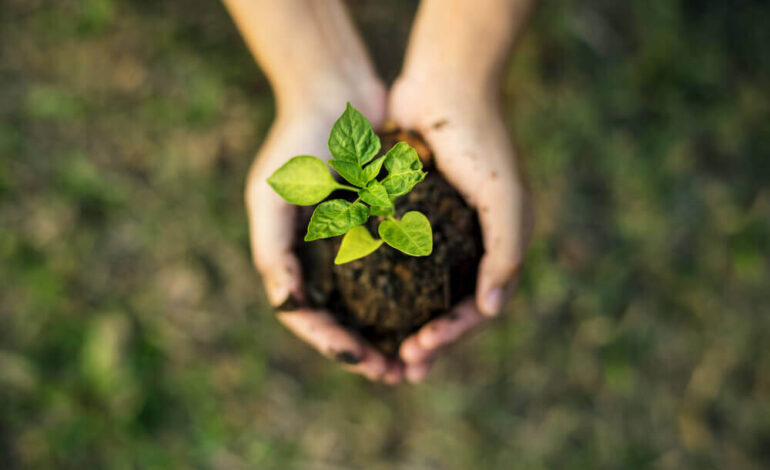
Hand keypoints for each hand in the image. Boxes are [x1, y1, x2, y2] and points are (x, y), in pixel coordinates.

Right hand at [245, 88, 404, 383]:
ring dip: (393, 334)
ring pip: (375, 304)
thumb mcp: (272, 195)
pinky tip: (434, 313)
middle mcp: (323, 258)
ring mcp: (355, 244)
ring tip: (419, 357)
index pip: (308, 317)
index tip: (365, 361)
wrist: (336, 92)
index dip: (334, 345)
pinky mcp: (385, 226)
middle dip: (368, 352)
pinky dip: (412, 296)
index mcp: (292, 258)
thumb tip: (287, 304)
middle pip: (344, 320)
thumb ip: (273, 252)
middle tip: (398, 375)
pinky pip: (400, 270)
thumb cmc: (297, 142)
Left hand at [388, 77, 534, 381]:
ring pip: (421, 293)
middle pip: (448, 309)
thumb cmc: (481, 141)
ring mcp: (439, 233)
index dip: (451, 336)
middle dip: (428, 342)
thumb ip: (506, 254)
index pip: (477, 309)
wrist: (446, 84)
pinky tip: (365, 307)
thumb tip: (492, 310)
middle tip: (401, 370)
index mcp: (496, 248)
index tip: (419, 353)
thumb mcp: (505, 200)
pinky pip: (399, 262)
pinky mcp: (410, 217)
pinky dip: (387, 287)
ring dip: (405, 324)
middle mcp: (469, 246)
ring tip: (384, 351)